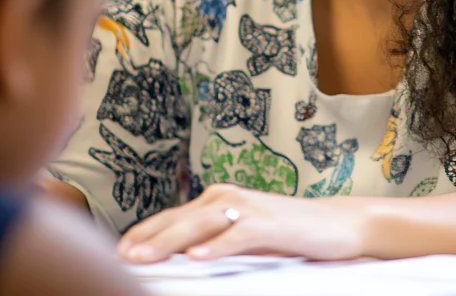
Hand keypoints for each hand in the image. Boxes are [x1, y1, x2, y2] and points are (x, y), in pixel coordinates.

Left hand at [116, 184, 368, 262]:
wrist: (337, 224)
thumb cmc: (288, 233)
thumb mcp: (243, 237)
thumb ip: (213, 240)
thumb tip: (178, 258)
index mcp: (220, 199)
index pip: (173, 216)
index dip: (145, 232)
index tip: (118, 251)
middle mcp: (230, 197)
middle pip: (181, 218)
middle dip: (147, 238)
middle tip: (118, 257)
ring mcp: (250, 208)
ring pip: (202, 223)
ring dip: (170, 240)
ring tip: (143, 257)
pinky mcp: (270, 224)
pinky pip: (238, 235)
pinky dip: (216, 245)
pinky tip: (197, 257)